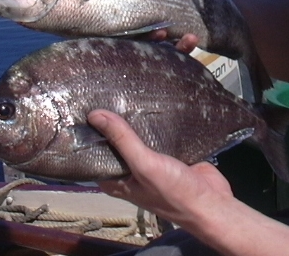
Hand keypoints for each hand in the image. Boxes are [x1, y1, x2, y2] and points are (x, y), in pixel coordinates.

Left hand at [88, 110, 232, 227]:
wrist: (213, 203)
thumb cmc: (175, 192)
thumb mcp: (144, 165)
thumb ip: (122, 140)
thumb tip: (95, 115)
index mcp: (115, 180)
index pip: (94, 153)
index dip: (89, 134)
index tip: (85, 110)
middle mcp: (128, 171)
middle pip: (115, 143)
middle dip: (112, 123)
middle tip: (105, 96)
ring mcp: (147, 163)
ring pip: (135, 138)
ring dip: (132, 122)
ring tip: (123, 96)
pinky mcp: (164, 155)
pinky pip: (153, 136)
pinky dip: (151, 125)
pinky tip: (148, 106)